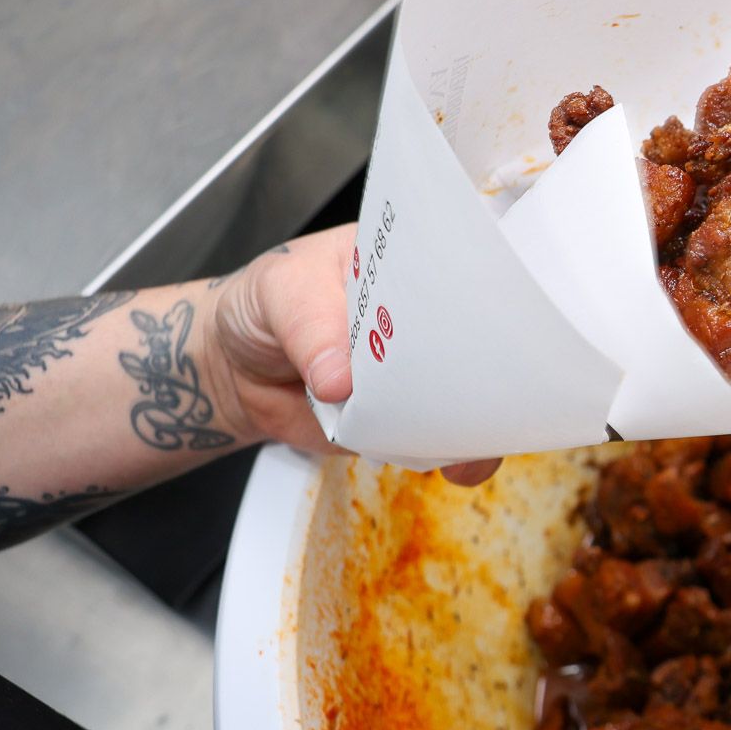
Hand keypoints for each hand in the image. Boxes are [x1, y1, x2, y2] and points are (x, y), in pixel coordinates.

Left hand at [206, 224, 500, 485]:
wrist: (232, 371)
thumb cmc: (262, 305)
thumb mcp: (281, 290)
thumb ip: (309, 326)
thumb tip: (341, 379)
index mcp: (407, 265)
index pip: (462, 272)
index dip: (487, 292)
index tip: (498, 315)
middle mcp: (422, 321)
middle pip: (476, 340)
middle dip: (487, 365)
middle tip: (490, 384)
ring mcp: (415, 373)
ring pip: (463, 396)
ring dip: (472, 418)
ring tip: (476, 433)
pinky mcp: (403, 419)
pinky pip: (435, 438)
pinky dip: (446, 454)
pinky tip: (456, 463)